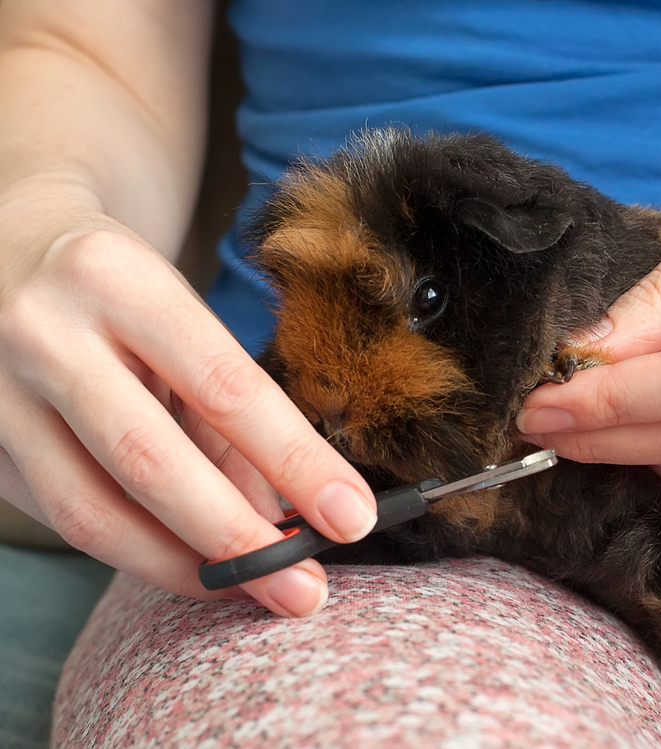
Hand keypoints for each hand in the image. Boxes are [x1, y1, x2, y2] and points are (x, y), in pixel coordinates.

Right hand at [0, 221, 376, 616]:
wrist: (5, 254)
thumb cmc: (120, 292)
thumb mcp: (185, 320)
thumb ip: (232, 417)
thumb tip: (284, 518)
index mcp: (118, 280)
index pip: (225, 386)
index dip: (295, 461)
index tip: (351, 515)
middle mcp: (45, 333)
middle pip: (152, 462)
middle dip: (238, 539)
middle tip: (304, 587)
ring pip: (95, 513)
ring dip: (184, 568)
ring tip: (249, 587)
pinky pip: (65, 522)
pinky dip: (136, 552)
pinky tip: (187, 562)